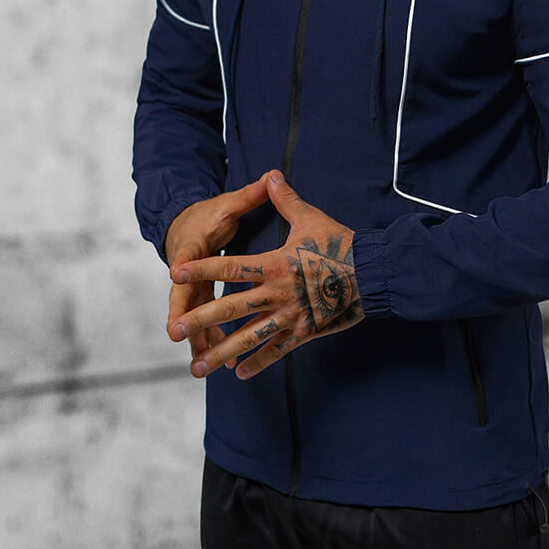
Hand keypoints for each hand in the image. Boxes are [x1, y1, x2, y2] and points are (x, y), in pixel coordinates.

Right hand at [165, 173, 269, 367]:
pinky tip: (228, 364)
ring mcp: (194, 289)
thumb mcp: (227, 204)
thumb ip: (250, 195)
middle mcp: (190, 273)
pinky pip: (209, 324)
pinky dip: (215, 342)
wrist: (185, 225)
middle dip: (181, 317)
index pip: (186, 258)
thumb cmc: (207, 215)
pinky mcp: (202, 300)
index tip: (175, 277)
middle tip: (177, 335)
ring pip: (196, 317)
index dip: (182, 268)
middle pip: (184, 297)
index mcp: (193, 247)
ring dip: (199, 339)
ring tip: (202, 363)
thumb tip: (272, 174)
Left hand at [168, 170, 363, 379]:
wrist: (372, 274)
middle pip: (232, 306)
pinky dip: (257, 362)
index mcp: (275, 264)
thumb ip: (285, 200)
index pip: (231, 266)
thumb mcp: (311, 218)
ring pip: (249, 337)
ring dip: (222, 352)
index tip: (177, 273)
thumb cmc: (341, 244)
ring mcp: (290, 315)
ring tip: (198, 367)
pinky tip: (238, 372)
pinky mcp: (304, 332)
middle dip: (202, 319)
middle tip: (176, 330)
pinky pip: (276, 350)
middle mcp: (278, 292)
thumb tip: (272, 175)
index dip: (203, 268)